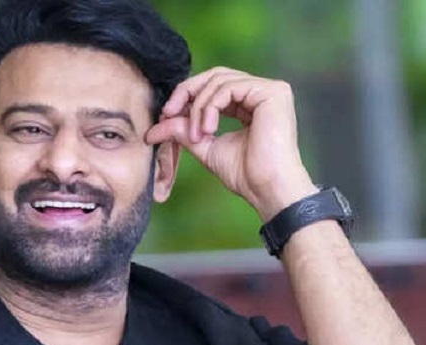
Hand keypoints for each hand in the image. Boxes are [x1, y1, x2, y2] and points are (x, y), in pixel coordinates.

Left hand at [146, 67, 317, 221]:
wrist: (266, 188)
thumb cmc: (245, 174)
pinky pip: (228, 87)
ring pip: (218, 81)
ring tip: (197, 136)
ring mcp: (269, 90)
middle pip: (215, 75)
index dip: (187, 95)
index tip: (166, 115)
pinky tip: (208, 129)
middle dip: (186, 92)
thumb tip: (154, 129)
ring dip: (198, 108)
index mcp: (249, 104)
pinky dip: (210, 106)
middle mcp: (261, 92)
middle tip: (168, 113)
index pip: (213, 85)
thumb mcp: (205, 146)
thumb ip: (183, 131)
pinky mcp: (272, 92)